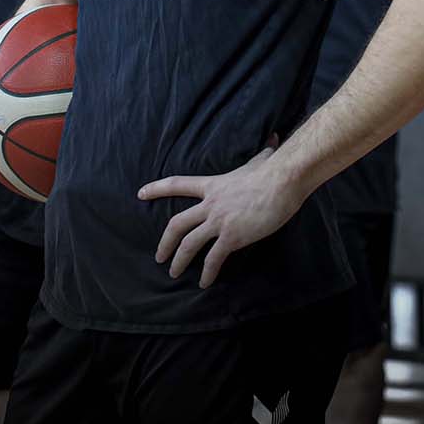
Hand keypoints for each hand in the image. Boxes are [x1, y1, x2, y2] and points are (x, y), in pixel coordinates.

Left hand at [139, 145, 303, 288]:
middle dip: (165, 242)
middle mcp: (211, 203)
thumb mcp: (260, 160)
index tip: (140, 193)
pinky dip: (207, 272)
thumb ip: (260, 155)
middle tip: (159, 257)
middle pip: (177, 223)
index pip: (177, 184)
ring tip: (174, 273)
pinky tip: (204, 282)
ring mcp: (219, 220)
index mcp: (213, 185)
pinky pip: (213, 258)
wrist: (283, 181)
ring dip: (179, 260)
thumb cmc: (274, 170)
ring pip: (189, 243)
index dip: (156, 189)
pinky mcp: (232, 236)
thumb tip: (273, 141)